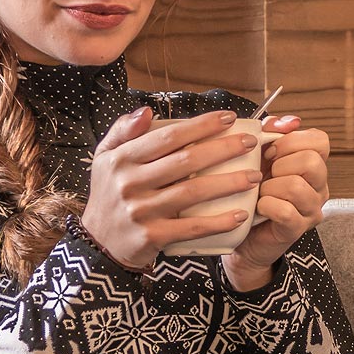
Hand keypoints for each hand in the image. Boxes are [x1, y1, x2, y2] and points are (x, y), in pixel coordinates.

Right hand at [81, 107, 269, 271]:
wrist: (99, 243)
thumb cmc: (109, 194)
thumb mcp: (105, 158)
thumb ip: (123, 130)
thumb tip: (147, 110)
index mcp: (122, 159)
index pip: (168, 137)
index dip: (201, 125)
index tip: (229, 118)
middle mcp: (130, 183)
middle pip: (185, 161)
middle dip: (223, 149)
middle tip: (250, 143)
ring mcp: (141, 211)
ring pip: (193, 193)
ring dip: (228, 183)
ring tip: (254, 176)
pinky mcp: (152, 237)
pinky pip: (192, 228)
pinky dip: (218, 221)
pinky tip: (239, 214)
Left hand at [223, 114, 327, 276]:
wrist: (238, 232)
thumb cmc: (249, 191)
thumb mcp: (257, 156)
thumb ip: (271, 134)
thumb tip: (286, 121)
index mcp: (313, 164)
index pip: (320, 140)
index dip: (292, 140)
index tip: (270, 152)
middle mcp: (319, 186)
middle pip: (312, 161)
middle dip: (280, 164)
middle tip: (264, 175)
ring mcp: (311, 209)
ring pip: (297, 186)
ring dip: (270, 187)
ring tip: (260, 194)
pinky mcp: (298, 229)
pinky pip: (286, 211)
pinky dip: (266, 206)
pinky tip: (258, 208)